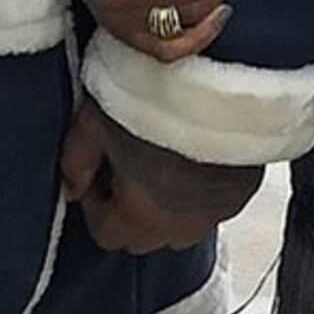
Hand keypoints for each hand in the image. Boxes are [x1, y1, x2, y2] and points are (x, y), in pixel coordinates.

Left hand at [57, 98, 261, 254]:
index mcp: (141, 210)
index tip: (99, 178)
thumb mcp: (95, 121)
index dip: (95, 207)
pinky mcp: (241, 194)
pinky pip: (211, 212)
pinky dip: (199, 199)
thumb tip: (72, 188)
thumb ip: (75, 162)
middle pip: (143, 241)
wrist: (219, 72)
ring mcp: (216, 210)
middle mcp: (181, 221)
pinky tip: (193, 165)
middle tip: (127, 172)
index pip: (106, 236)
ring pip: (179, 232)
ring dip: (165, 213)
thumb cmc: (157, 93)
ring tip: (162, 171)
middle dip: (128, 214)